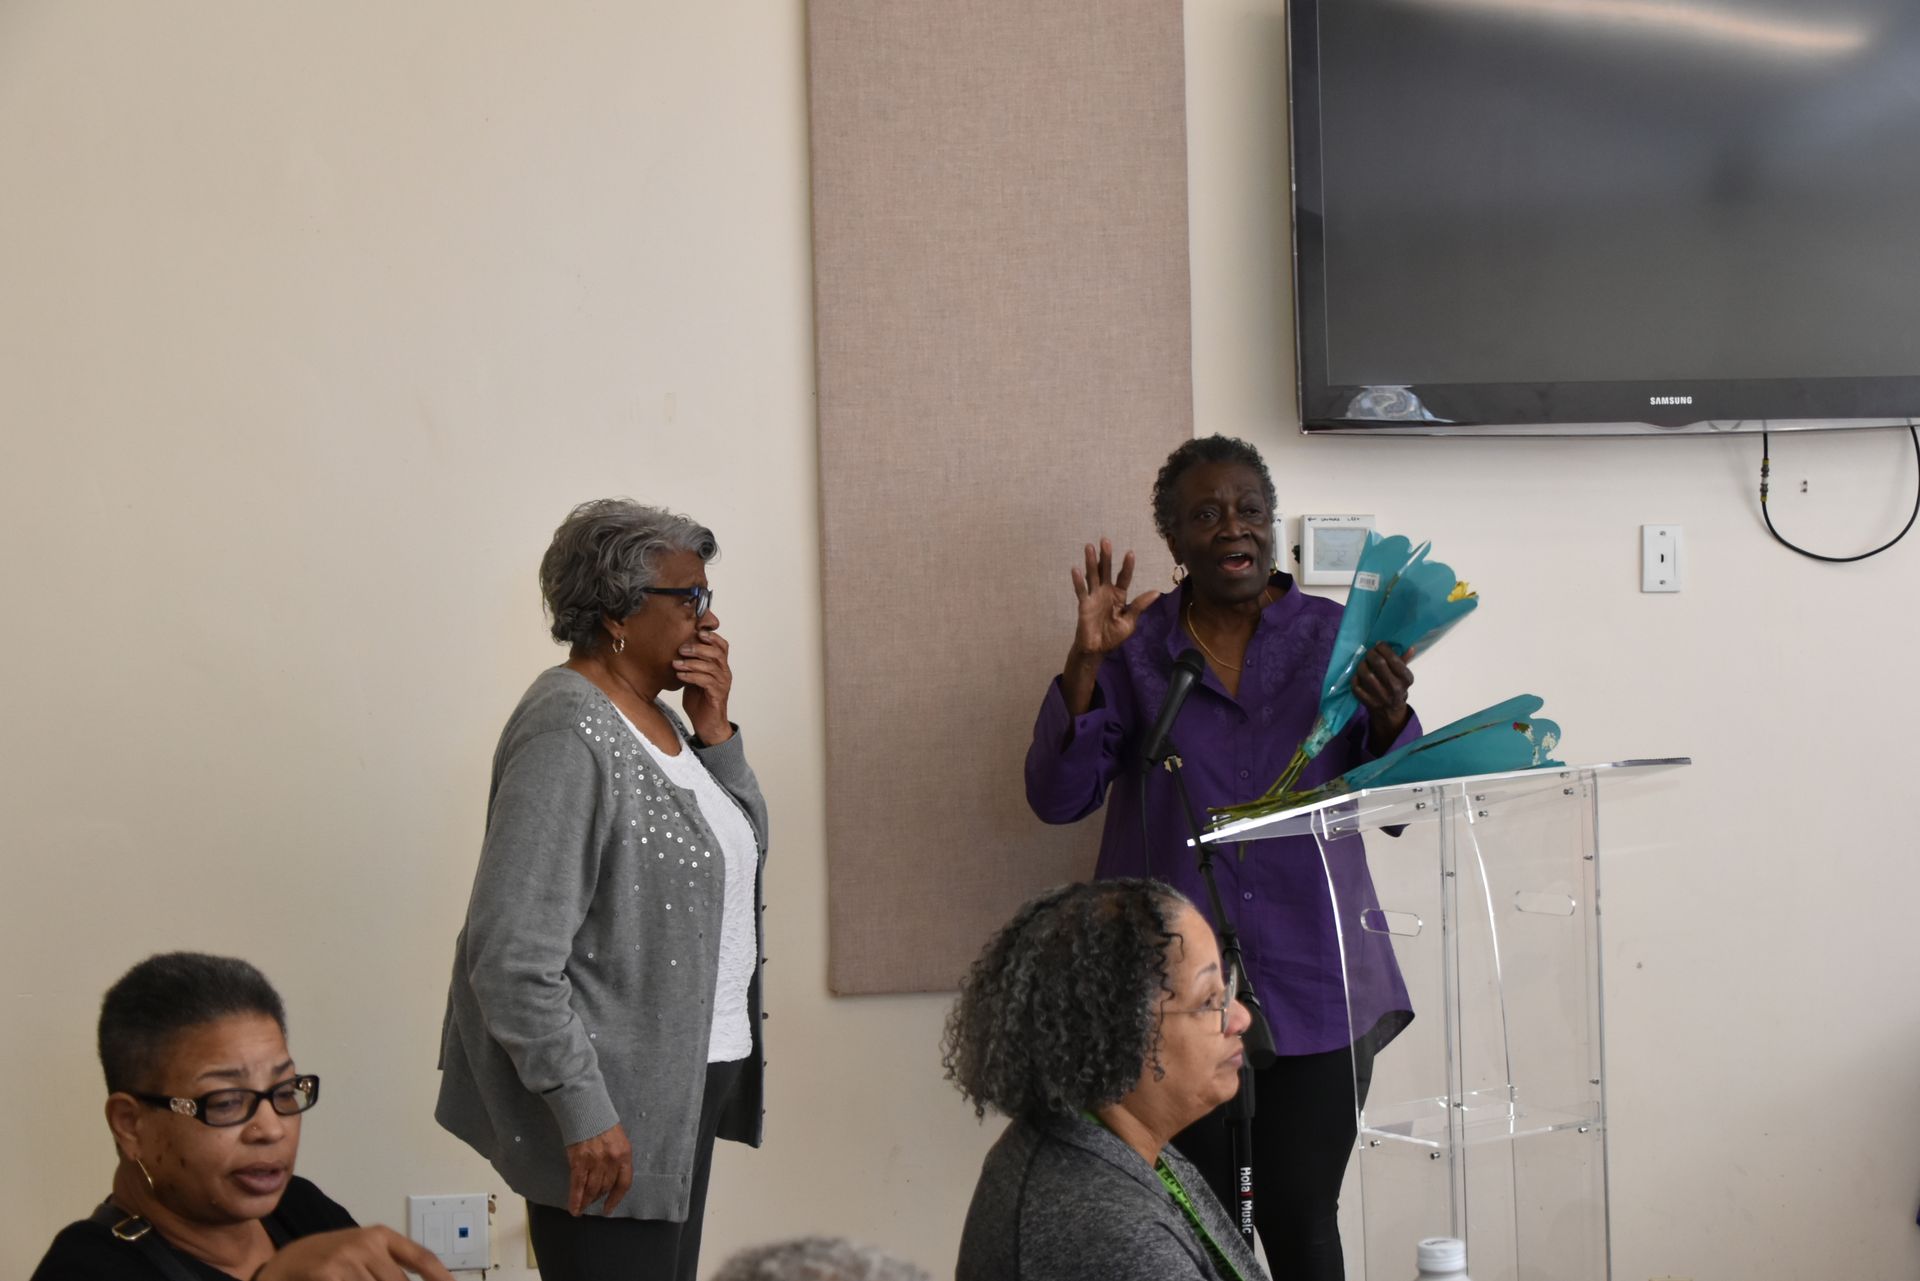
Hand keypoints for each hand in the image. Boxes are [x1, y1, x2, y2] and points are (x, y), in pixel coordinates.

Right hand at [252, 1226, 456, 1280]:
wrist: (283, 1263)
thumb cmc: (328, 1261)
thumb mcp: (361, 1255)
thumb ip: (388, 1268)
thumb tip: (421, 1280)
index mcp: (380, 1236)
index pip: (421, 1257)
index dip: (441, 1277)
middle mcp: (366, 1244)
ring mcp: (346, 1259)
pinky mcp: (327, 1274)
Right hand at [564, 1122, 632, 1215]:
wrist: (586, 1109)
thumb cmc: (602, 1122)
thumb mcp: (618, 1140)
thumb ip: (616, 1158)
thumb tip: (610, 1177)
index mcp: (624, 1154)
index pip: (624, 1183)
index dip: (616, 1199)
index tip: (609, 1208)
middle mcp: (611, 1161)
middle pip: (606, 1187)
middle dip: (599, 1197)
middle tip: (593, 1201)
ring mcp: (595, 1162)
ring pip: (592, 1190)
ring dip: (587, 1201)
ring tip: (583, 1206)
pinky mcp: (579, 1162)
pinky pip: (577, 1186)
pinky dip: (575, 1200)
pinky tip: (574, 1209)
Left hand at [675, 618, 732, 744]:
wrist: (707, 725)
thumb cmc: (699, 701)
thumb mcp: (693, 678)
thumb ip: (691, 665)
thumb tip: (675, 651)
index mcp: (720, 667)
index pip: (722, 646)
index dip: (712, 637)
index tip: (697, 631)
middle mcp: (724, 673)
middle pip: (717, 653)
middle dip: (698, 648)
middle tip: (681, 648)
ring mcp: (722, 684)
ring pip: (710, 666)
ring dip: (691, 662)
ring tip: (676, 663)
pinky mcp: (717, 695)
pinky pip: (706, 681)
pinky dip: (691, 676)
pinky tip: (680, 675)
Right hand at [1071, 539, 1161, 660]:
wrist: (1097, 649)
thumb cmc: (1113, 636)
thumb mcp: (1129, 621)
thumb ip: (1139, 606)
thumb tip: (1156, 592)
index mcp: (1119, 596)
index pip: (1124, 577)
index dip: (1127, 566)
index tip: (1130, 553)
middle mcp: (1106, 592)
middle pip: (1106, 571)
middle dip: (1106, 556)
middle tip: (1105, 540)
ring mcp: (1094, 597)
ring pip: (1092, 576)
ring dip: (1091, 562)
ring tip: (1089, 547)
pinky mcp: (1084, 604)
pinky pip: (1081, 591)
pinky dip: (1078, 581)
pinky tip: (1076, 569)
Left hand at [1352, 641, 1413, 749]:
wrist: (1390, 711)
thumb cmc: (1396, 687)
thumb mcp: (1403, 676)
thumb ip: (1404, 660)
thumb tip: (1410, 647)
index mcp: (1406, 679)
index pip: (1394, 659)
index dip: (1384, 648)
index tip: (1379, 645)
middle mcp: (1395, 688)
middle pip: (1379, 663)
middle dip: (1372, 654)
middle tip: (1370, 652)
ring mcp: (1381, 696)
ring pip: (1366, 674)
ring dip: (1362, 664)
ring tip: (1363, 663)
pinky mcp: (1368, 702)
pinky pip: (1356, 686)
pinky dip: (1355, 678)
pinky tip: (1358, 675)